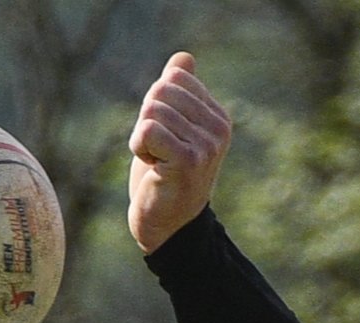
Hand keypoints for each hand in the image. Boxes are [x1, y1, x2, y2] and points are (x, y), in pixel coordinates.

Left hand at [128, 52, 232, 253]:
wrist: (168, 227)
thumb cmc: (166, 176)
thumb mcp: (173, 129)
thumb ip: (180, 93)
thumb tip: (184, 57)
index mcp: (218, 117)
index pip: (175, 77)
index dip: (156, 104)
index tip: (166, 137)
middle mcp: (219, 128)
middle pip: (161, 90)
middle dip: (147, 119)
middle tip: (158, 151)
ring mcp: (208, 145)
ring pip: (152, 110)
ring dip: (142, 138)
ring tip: (158, 162)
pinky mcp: (190, 160)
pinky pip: (148, 130)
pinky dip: (139, 148)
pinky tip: (155, 168)